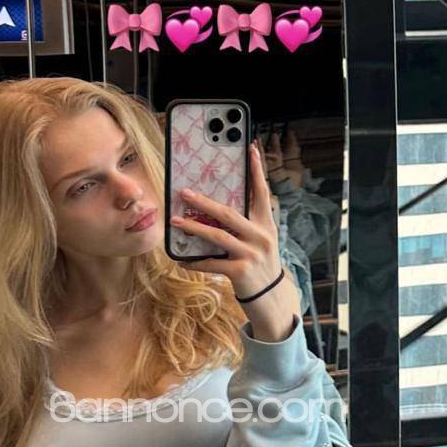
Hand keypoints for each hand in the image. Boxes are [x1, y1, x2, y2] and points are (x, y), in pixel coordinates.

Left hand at [171, 142, 300, 338]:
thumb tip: (214, 209)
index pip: (261, 192)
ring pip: (217, 236)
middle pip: (229, 213)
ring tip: (175, 221)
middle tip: (184, 192)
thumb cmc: (260, 265)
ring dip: (193, 228)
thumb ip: (245, 225)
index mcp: (266, 225)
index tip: (251, 148)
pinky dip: (195, 262)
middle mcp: (261, 236)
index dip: (256, 171)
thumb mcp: (260, 241)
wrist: (271, 298)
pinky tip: (181, 260)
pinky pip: (211, 263)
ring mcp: (251, 254)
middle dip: (204, 202)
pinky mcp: (240, 272)